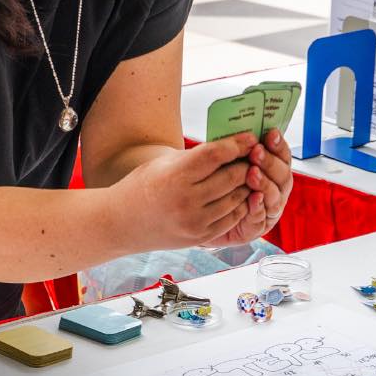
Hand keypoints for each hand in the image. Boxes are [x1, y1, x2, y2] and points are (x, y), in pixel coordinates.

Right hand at [114, 132, 258, 249]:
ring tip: (248, 175)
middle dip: (246, 164)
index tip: (249, 138)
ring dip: (246, 185)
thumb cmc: (143, 186)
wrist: (122, 222)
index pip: (216, 155)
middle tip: (253, 156)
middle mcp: (186, 200)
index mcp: (175, 176)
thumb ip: (196, 156)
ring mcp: (195, 222)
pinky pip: (231, 218)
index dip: (237, 144)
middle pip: (232, 177)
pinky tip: (238, 195)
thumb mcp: (164, 163)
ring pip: (236, 199)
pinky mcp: (200, 237)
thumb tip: (230, 144)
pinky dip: (240, 205)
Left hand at [203, 128, 292, 248]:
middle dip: (270, 162)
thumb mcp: (225, 159)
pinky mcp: (258, 226)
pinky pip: (262, 217)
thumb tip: (242, 127)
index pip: (282, 155)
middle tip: (256, 152)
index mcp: (272, 169)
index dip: (279, 144)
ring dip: (265, 183)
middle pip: (283, 174)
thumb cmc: (213, 180)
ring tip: (253, 173)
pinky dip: (259, 206)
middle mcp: (275, 188)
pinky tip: (254, 197)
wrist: (199, 210)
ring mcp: (270, 208)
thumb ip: (238, 147)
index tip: (270, 133)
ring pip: (276, 195)